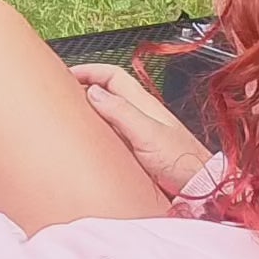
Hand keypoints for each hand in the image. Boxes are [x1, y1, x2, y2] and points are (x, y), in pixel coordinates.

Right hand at [70, 64, 210, 194]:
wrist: (198, 188)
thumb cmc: (183, 161)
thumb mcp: (148, 134)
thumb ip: (121, 112)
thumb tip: (93, 92)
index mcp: (143, 103)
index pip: (112, 75)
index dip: (89, 71)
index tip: (66, 75)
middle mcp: (138, 115)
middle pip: (105, 92)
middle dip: (83, 89)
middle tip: (60, 96)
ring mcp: (135, 133)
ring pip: (104, 114)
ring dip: (86, 113)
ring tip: (67, 118)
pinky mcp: (132, 152)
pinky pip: (108, 136)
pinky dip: (93, 134)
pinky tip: (84, 143)